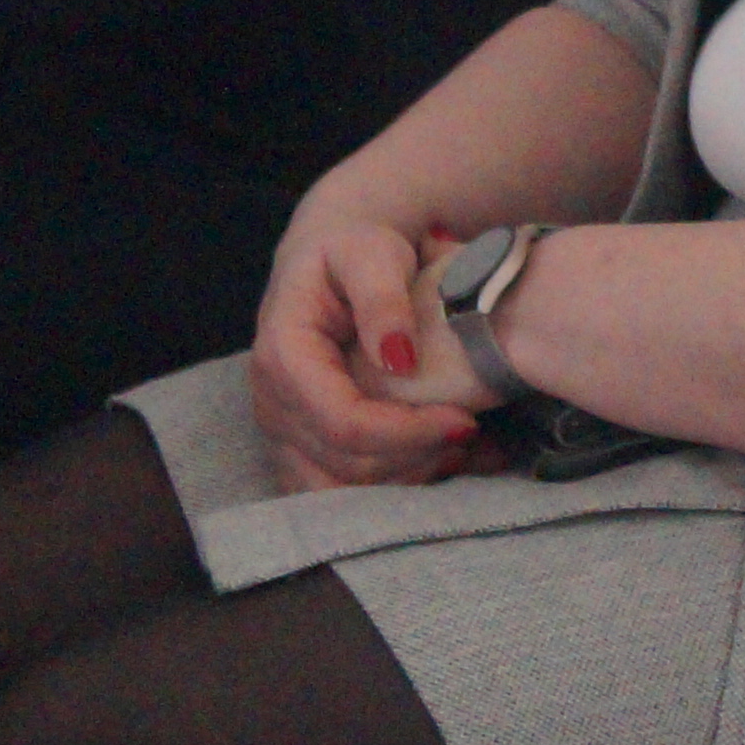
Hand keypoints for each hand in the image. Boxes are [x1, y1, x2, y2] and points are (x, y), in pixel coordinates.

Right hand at [246, 197, 488, 488]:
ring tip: (460, 448)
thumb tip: (398, 358)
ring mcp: (281, 434)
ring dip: (409, 478)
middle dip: (416, 456)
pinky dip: (395, 485)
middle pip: (346, 464)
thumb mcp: (372, 251)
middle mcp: (271, 404)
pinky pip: (343, 493)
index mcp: (282, 355)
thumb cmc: (354, 252)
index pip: (342, 421)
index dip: (407, 431)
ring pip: (345, 490)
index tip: (465, 419)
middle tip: (472, 432)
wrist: (331, 265)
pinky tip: (438, 459)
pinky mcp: (299, 452)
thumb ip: (382, 297)